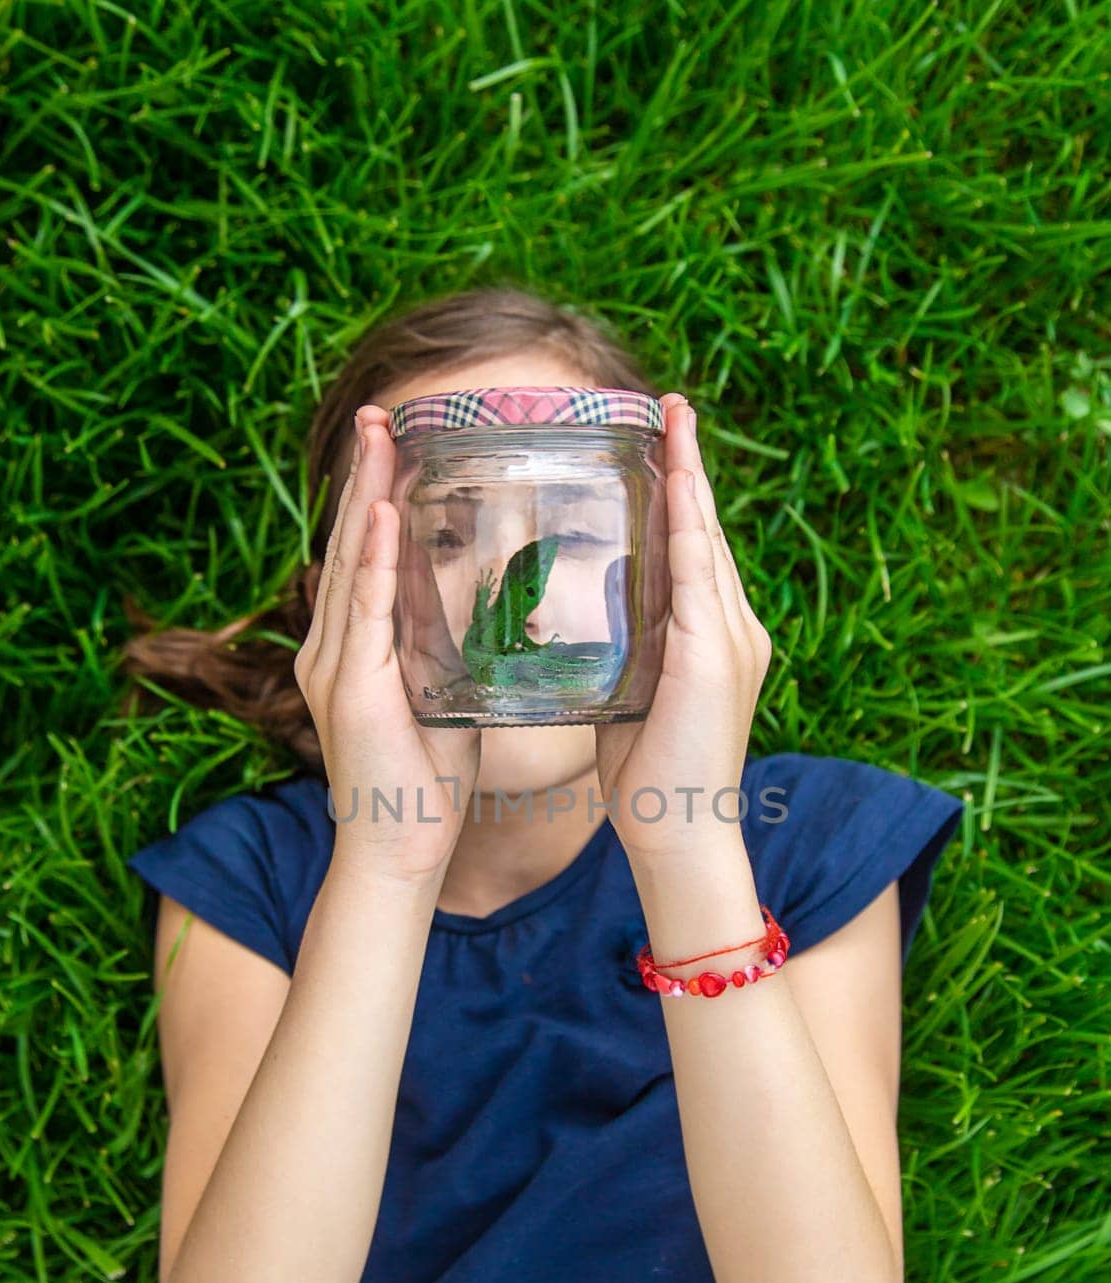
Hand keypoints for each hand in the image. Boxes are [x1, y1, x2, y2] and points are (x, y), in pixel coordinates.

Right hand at [294, 405, 480, 881]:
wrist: (400, 851)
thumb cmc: (427, 782)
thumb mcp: (445, 695)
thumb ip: (452, 647)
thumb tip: (489, 605)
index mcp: (358, 645)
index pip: (369, 553)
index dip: (379, 493)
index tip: (395, 438)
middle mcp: (335, 645)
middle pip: (352, 542)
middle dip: (365, 474)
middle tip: (379, 410)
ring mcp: (336, 664)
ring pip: (353, 562)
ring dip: (366, 495)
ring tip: (378, 436)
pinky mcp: (350, 689)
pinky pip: (363, 611)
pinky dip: (373, 560)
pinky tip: (383, 513)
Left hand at [594, 393, 772, 862]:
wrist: (677, 831)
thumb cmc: (648, 778)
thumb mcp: (632, 698)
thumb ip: (625, 655)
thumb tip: (593, 625)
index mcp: (713, 639)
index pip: (693, 551)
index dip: (682, 494)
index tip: (663, 441)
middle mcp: (734, 628)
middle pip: (707, 530)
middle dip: (690, 466)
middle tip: (672, 406)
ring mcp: (732, 639)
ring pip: (706, 538)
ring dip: (690, 475)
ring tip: (674, 419)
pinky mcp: (717, 655)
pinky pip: (698, 570)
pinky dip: (687, 520)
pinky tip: (676, 477)